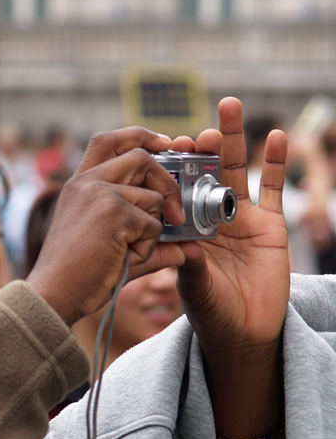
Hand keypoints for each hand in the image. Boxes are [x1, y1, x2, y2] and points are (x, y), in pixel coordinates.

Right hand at [27, 128, 185, 323]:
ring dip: (152, 229)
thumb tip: (187, 247)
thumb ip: (144, 237)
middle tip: (175, 213)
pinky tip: (123, 260)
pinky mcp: (114, 213)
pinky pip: (153, 226)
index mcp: (79, 184)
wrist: (53, 293)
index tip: (165, 144)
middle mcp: (87, 182)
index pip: (109, 140)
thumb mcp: (106, 243)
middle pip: (141, 158)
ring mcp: (100, 194)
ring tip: (129, 252)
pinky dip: (147, 248)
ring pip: (153, 198)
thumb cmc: (75, 273)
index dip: (141, 136)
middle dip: (167, 182)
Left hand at [176, 97, 287, 437]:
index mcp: (183, 227)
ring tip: (227, 107)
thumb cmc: (210, 310)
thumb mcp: (194, 286)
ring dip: (232, 140)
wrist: (243, 332)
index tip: (163, 150)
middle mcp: (208, 216)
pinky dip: (275, 163)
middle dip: (198, 147)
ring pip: (235, 171)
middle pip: (203, 171)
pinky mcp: (270, 225)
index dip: (170, 168)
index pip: (174, 188)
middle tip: (192, 130)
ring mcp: (240, 218)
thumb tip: (183, 247)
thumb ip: (189, 265)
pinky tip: (274, 137)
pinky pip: (274, 189)